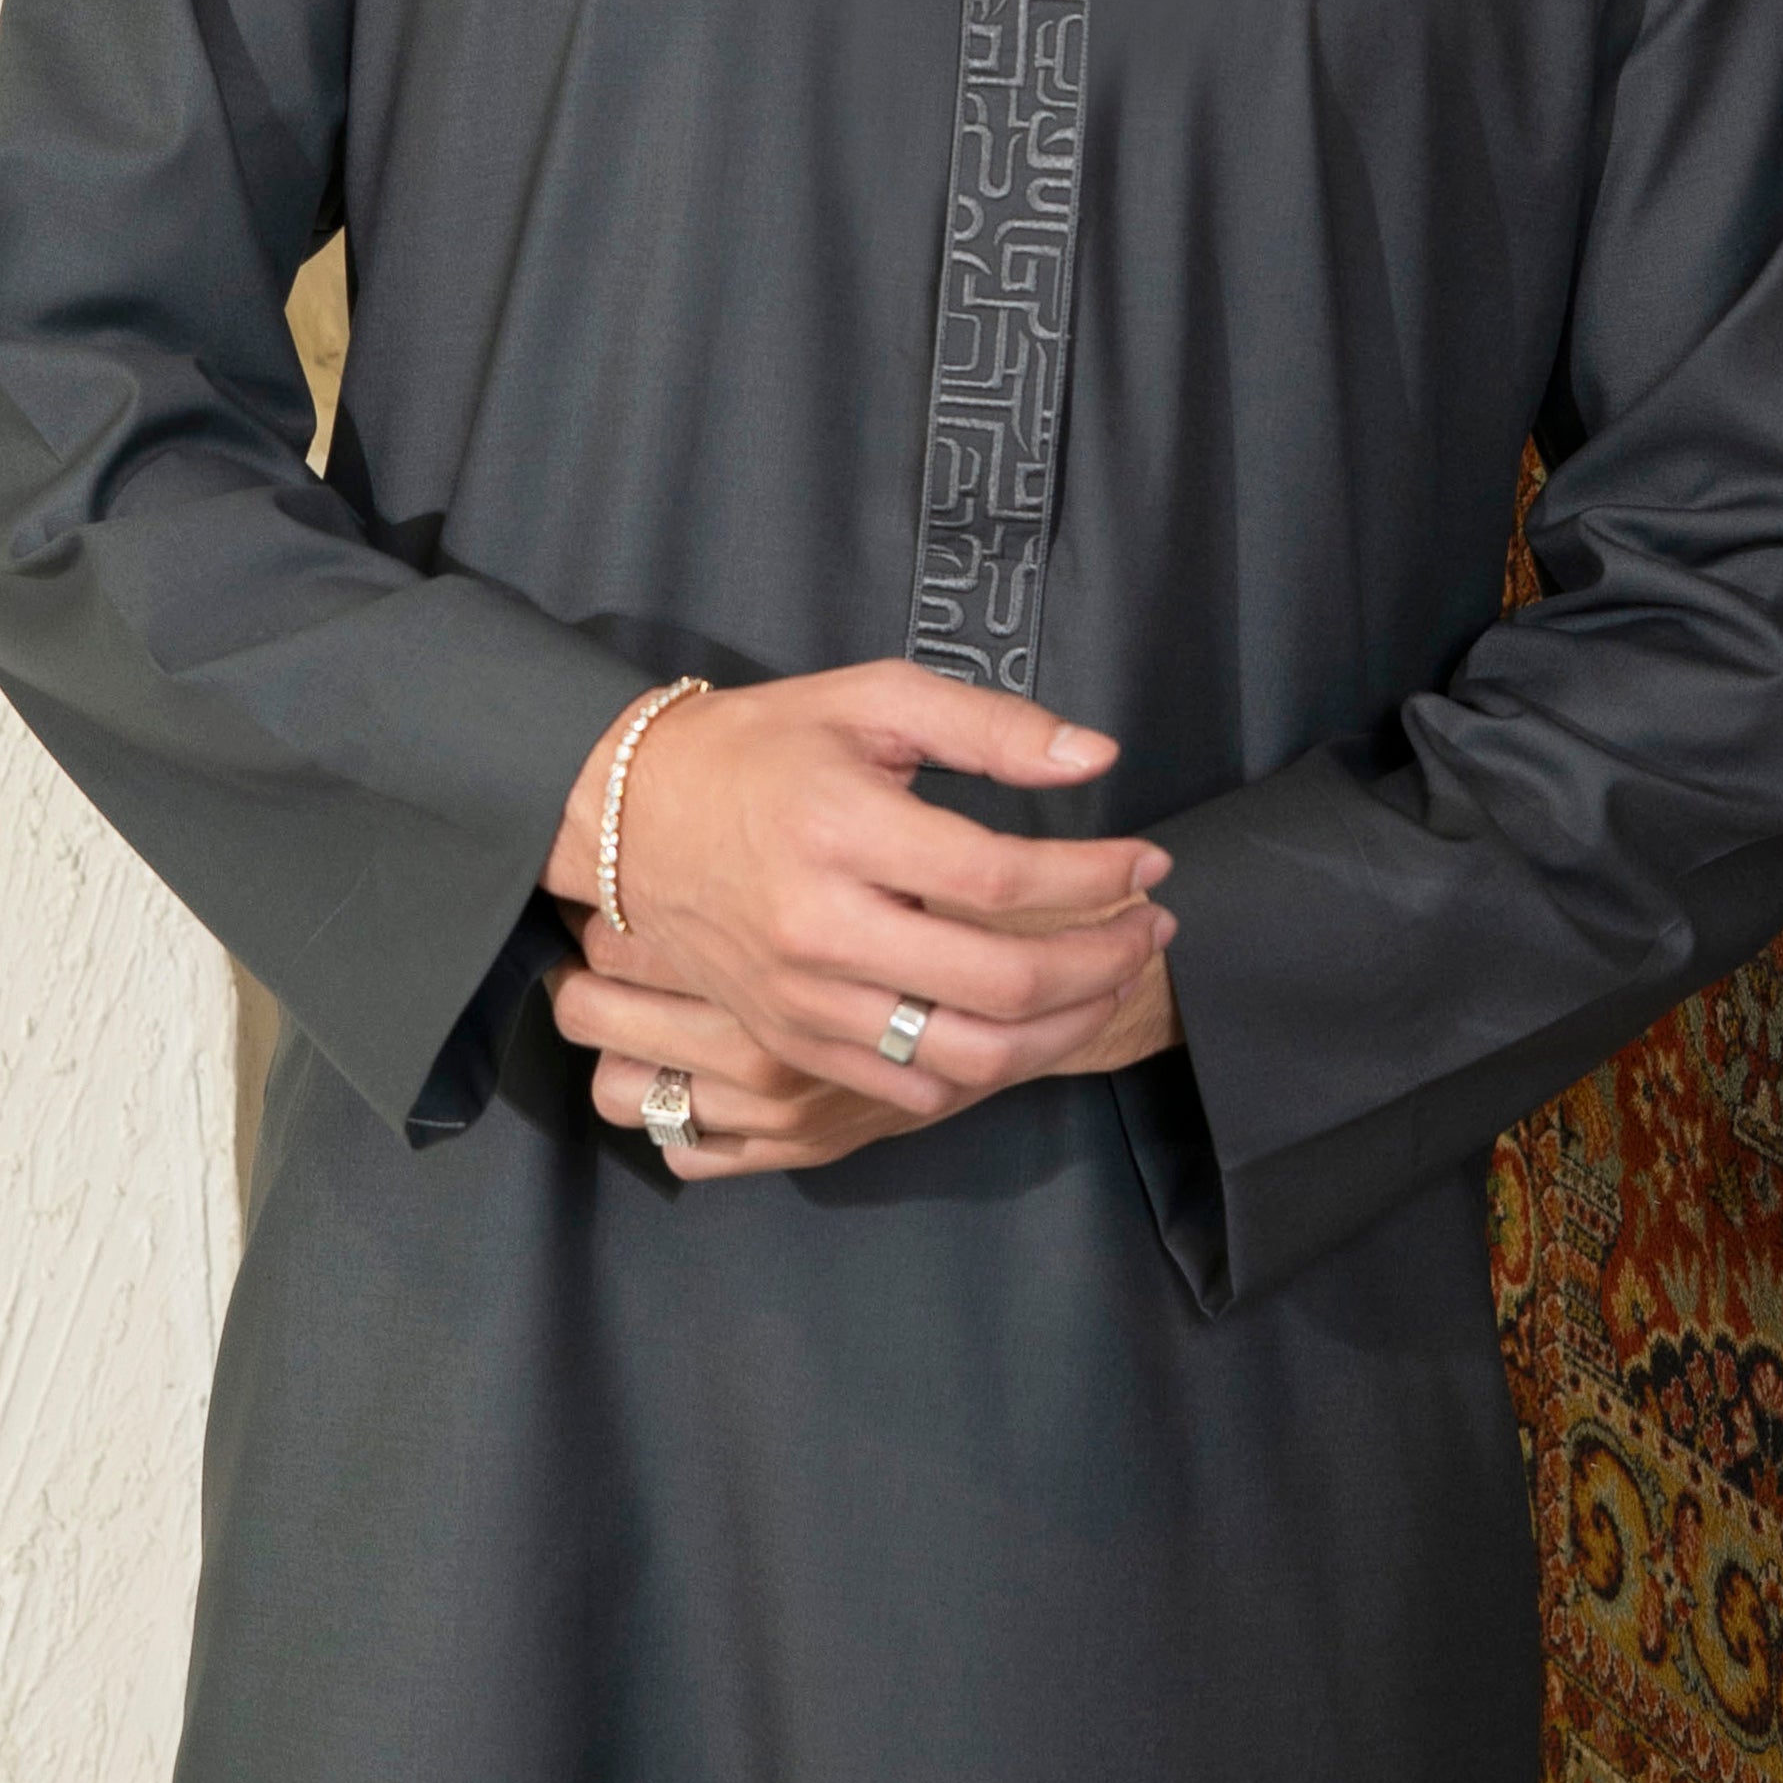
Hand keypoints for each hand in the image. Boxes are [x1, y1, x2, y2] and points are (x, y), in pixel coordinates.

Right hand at [540, 658, 1175, 1132]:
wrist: (632, 817)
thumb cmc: (762, 745)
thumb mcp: (871, 698)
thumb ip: (987, 727)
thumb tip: (1095, 757)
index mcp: (844, 829)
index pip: (1002, 875)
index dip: (1096, 876)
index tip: (1149, 860)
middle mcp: (822, 927)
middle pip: (999, 982)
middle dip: (1103, 963)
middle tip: (1150, 930)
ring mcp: (803, 998)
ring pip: (965, 1053)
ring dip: (1062, 1029)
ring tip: (1108, 985)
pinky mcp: (790, 1039)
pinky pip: (907, 1084)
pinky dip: (983, 1069)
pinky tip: (1023, 1026)